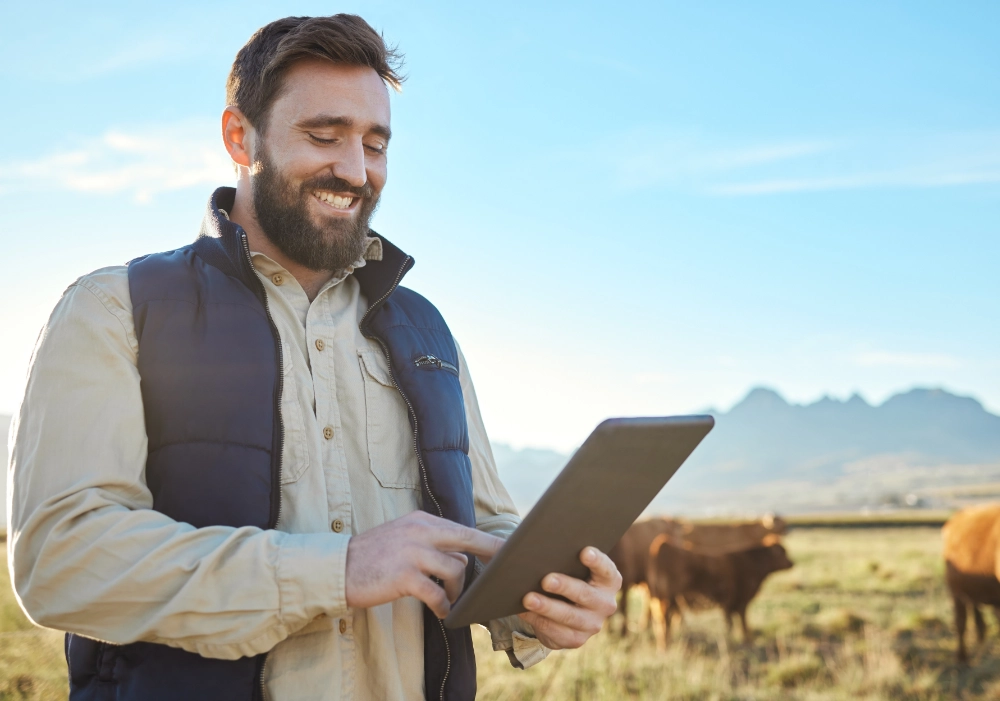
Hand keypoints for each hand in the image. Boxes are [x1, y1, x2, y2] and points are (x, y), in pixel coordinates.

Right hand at [345, 511, 503, 618]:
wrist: (336, 568)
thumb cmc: (372, 557)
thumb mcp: (403, 540)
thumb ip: (433, 545)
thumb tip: (464, 559)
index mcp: (421, 520)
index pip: (462, 528)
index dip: (486, 541)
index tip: (506, 549)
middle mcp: (419, 531)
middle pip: (468, 539)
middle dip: (492, 553)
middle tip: (506, 569)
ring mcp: (413, 552)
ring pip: (456, 569)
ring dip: (458, 591)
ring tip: (451, 602)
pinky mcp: (405, 576)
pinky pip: (437, 593)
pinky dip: (444, 606)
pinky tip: (442, 612)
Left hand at [518, 546, 621, 649]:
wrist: (567, 610)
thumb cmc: (569, 577)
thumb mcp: (572, 567)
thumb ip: (565, 557)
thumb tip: (535, 547)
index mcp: (609, 581)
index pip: (606, 569)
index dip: (597, 561)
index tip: (584, 551)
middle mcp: (605, 603)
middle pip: (585, 594)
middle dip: (564, 586)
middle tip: (546, 580)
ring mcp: (592, 624)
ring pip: (569, 616)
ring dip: (547, 607)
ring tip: (528, 598)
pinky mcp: (576, 639)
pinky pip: (555, 631)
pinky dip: (538, 620)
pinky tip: (525, 611)